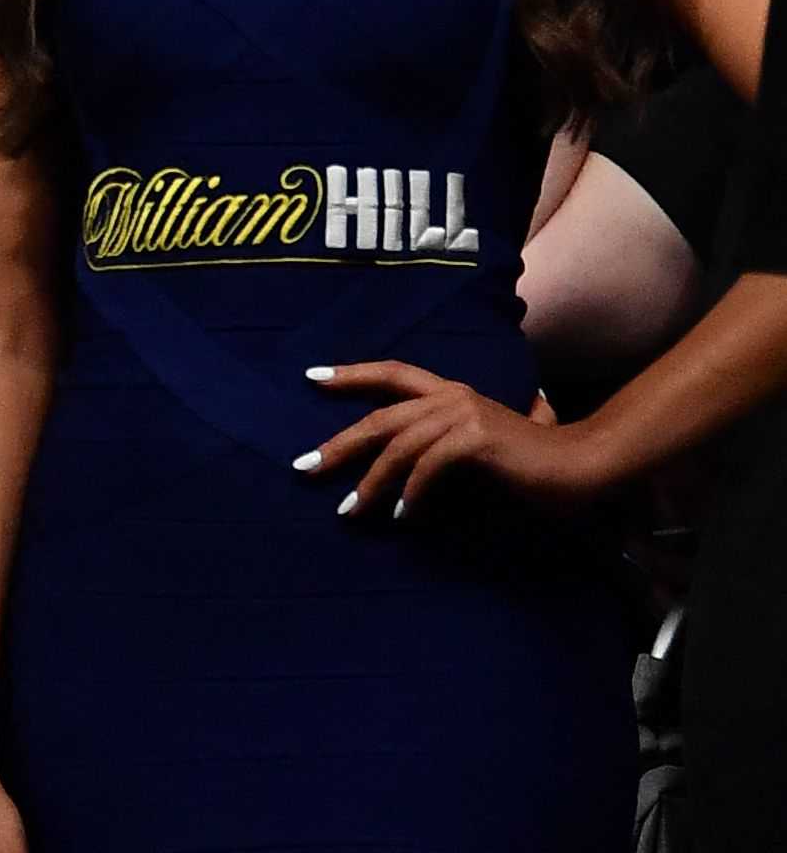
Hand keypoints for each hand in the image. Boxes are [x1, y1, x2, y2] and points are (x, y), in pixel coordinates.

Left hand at [300, 359, 610, 519]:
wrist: (586, 467)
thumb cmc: (538, 465)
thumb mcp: (484, 452)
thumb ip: (450, 451)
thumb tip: (410, 479)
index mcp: (452, 393)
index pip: (393, 373)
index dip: (352, 373)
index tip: (311, 377)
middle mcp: (452, 396)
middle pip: (380, 416)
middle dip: (339, 443)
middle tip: (304, 466)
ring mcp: (463, 414)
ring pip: (398, 446)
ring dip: (371, 482)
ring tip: (351, 510)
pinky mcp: (476, 438)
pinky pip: (428, 466)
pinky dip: (411, 492)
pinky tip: (403, 516)